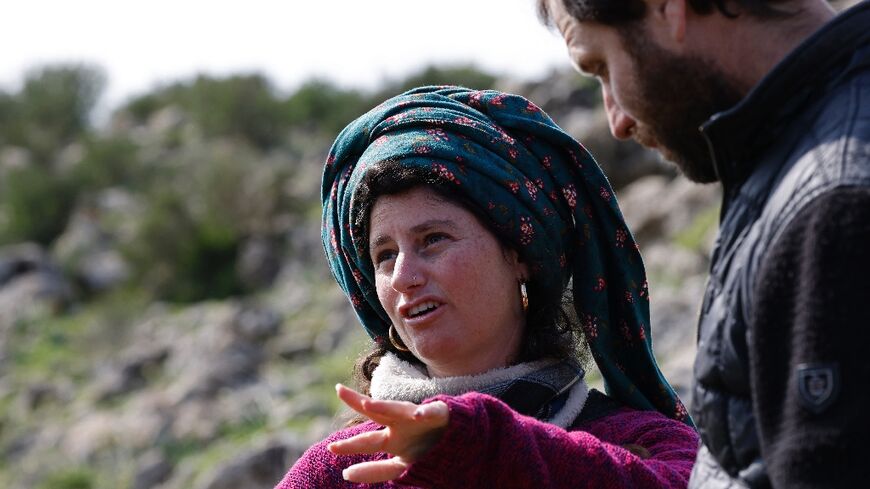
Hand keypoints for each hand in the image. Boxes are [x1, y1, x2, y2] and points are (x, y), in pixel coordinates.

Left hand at [328, 384, 448, 482]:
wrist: (461, 442)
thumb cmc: (428, 450)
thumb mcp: (402, 466)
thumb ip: (376, 471)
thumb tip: (345, 474)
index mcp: (393, 439)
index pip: (367, 441)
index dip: (350, 446)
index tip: (331, 448)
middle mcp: (402, 425)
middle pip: (376, 412)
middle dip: (357, 402)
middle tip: (339, 390)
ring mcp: (419, 418)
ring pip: (399, 409)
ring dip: (385, 406)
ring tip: (368, 403)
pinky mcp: (440, 415)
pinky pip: (433, 412)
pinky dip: (427, 412)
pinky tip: (420, 414)